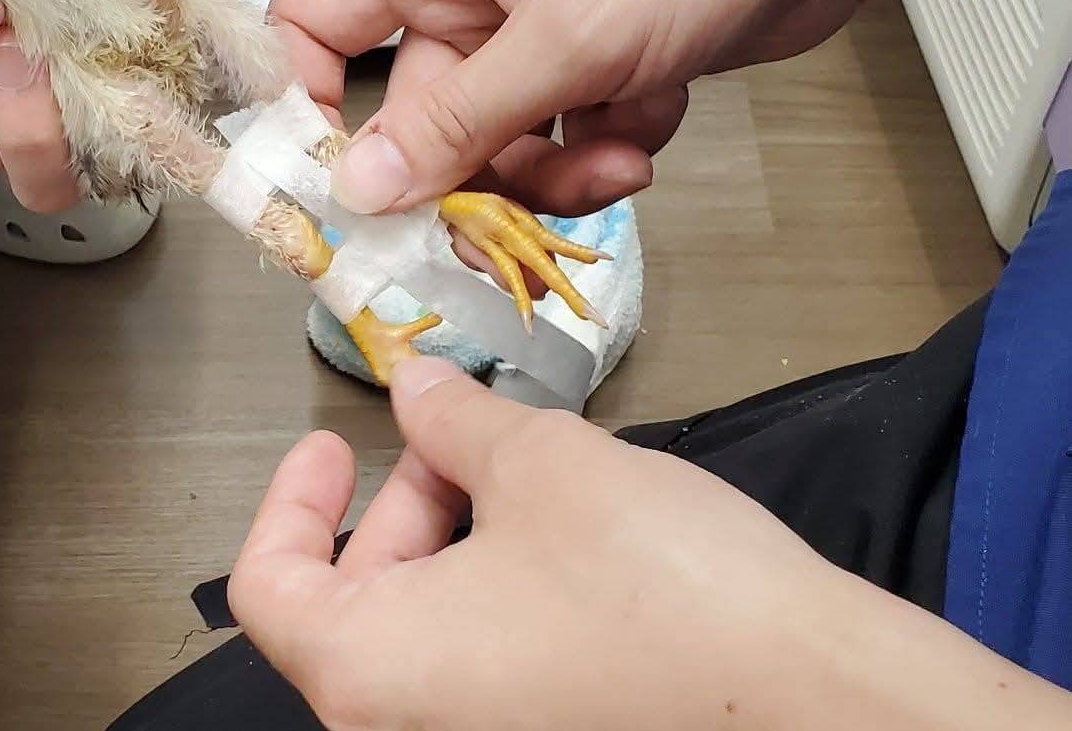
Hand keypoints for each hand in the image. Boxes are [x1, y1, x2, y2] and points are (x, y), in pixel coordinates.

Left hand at [230, 357, 1071, 730]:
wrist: (816, 698)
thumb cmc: (668, 594)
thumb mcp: (541, 466)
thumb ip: (454, 421)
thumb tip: (417, 388)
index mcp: (367, 672)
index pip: (268, 587)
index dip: (288, 499)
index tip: (333, 442)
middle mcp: (405, 730)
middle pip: (352, 602)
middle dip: (403, 502)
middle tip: (458, 438)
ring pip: (424, 630)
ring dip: (456, 539)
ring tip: (529, 474)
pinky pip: (483, 665)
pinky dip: (498, 591)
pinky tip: (566, 535)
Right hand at [270, 0, 1071, 217]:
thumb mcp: (564, 34)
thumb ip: (455, 123)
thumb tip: (361, 183)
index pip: (318, 24)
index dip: (311, 109)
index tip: (336, 190)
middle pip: (420, 111)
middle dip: (469, 172)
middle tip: (494, 225)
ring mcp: (541, 20)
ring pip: (499, 138)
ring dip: (548, 172)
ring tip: (610, 164)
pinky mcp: (601, 53)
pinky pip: (566, 132)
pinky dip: (604, 148)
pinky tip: (649, 127)